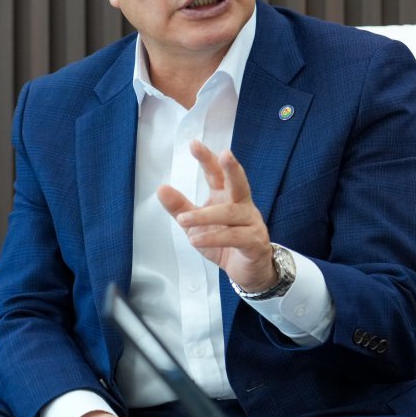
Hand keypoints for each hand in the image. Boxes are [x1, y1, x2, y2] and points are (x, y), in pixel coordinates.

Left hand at [156, 140, 277, 292]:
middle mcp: (243, 206)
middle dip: (232, 168)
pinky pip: (234, 237)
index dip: (208, 159)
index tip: (194, 144)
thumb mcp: (196, 225)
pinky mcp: (254, 243)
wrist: (249, 272)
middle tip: (225, 154)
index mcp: (227, 197)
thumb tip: (161, 187)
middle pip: (239, 183)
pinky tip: (195, 239)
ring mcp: (251, 223)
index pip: (218, 174)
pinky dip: (214, 237)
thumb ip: (180, 207)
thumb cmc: (225, 243)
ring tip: (184, 220)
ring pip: (231, 213)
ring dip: (206, 215)